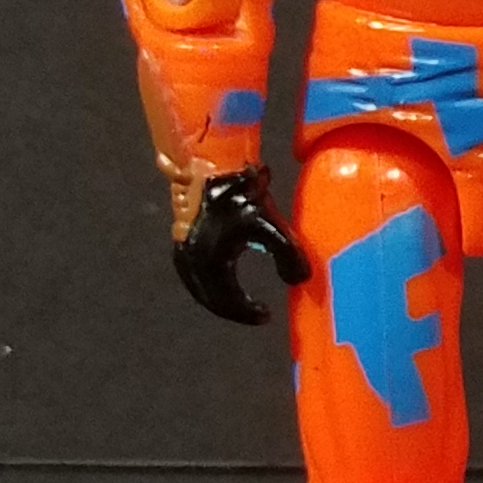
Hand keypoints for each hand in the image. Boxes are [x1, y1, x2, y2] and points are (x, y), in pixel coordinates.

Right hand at [174, 167, 310, 325]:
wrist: (214, 167)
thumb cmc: (241, 197)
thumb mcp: (271, 226)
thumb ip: (289, 255)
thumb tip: (299, 281)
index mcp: (208, 263)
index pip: (226, 301)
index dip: (246, 313)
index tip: (266, 315)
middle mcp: (189, 261)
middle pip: (210, 299)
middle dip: (234, 310)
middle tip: (257, 314)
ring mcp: (182, 251)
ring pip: (200, 288)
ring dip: (221, 299)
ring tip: (243, 303)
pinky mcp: (182, 241)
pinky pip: (195, 275)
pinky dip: (211, 285)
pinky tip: (226, 282)